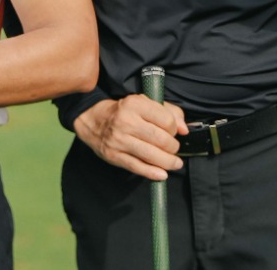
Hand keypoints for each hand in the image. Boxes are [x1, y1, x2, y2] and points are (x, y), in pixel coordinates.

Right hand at [73, 96, 187, 180]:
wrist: (92, 119)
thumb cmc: (123, 111)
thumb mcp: (144, 102)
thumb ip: (169, 112)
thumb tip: (184, 129)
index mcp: (135, 104)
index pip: (166, 120)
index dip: (174, 129)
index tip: (171, 132)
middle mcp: (126, 121)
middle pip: (161, 140)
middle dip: (173, 147)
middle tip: (173, 148)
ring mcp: (119, 140)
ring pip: (152, 155)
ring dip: (168, 162)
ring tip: (175, 163)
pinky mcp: (114, 155)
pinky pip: (138, 167)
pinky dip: (153, 173)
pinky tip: (162, 174)